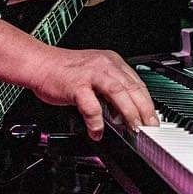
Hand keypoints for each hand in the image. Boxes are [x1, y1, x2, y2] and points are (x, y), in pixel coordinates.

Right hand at [26, 46, 158, 141]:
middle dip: (144, 110)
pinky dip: (97, 122)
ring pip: (118, 93)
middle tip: (150, 128)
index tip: (152, 119)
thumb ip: (110, 90)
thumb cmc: (64, 71)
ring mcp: (90, 74)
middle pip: (132, 88)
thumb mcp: (94, 74)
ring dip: (129, 113)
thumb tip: (124, 113)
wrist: (40, 64)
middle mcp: (104, 65)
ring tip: (133, 129)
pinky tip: (97, 131)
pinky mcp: (76, 85)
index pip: (137, 83)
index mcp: (111, 61)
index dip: (147, 103)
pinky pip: (92, 106)